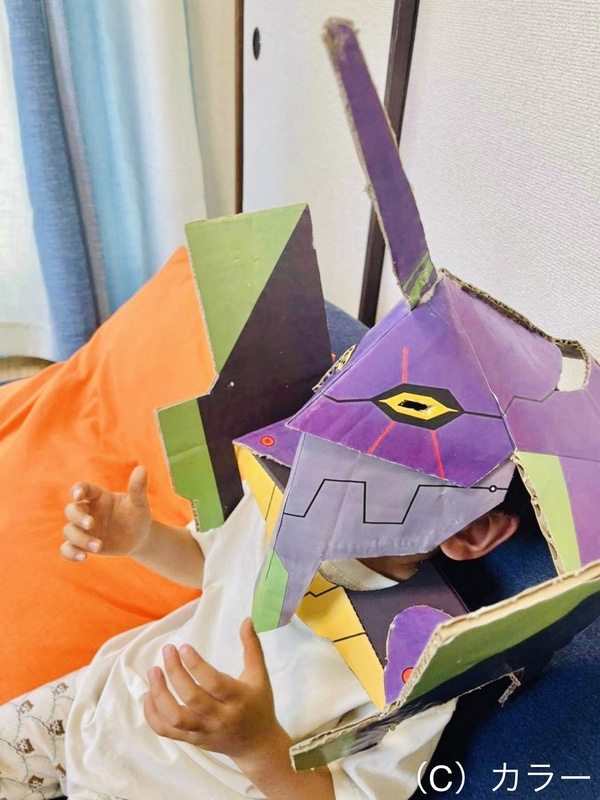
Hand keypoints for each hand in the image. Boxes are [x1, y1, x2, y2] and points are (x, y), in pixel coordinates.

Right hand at [61, 466, 151, 560]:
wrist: (139, 538)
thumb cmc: (137, 516)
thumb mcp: (139, 504)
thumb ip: (137, 488)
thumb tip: (141, 469)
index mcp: (98, 497)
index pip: (82, 488)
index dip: (77, 490)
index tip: (78, 495)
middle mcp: (88, 511)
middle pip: (71, 510)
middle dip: (78, 517)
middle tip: (91, 524)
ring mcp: (83, 529)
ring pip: (69, 531)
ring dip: (80, 539)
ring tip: (99, 547)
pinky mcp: (82, 544)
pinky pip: (67, 548)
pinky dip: (70, 553)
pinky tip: (82, 557)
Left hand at [143, 618, 285, 761]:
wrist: (256, 744)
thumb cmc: (258, 705)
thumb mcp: (259, 676)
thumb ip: (252, 648)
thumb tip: (246, 620)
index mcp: (238, 699)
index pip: (214, 683)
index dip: (196, 665)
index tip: (184, 647)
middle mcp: (220, 717)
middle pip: (191, 698)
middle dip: (175, 672)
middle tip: (168, 650)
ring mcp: (204, 731)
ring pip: (175, 718)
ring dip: (160, 694)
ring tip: (153, 671)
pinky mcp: (192, 740)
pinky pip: (167, 731)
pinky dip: (153, 715)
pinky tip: (147, 695)